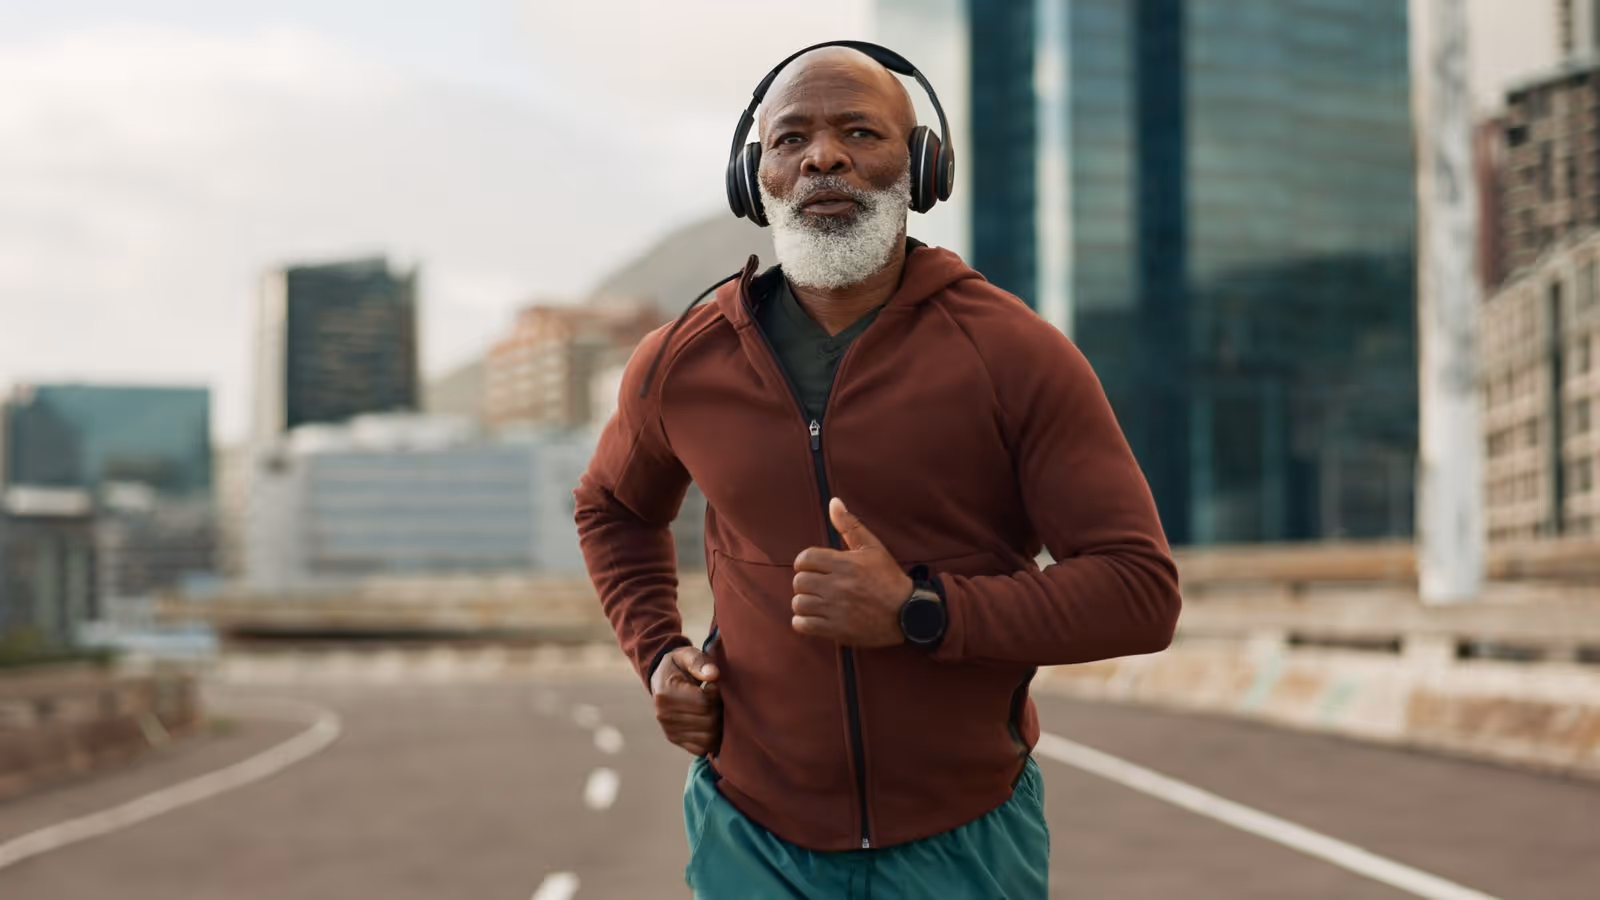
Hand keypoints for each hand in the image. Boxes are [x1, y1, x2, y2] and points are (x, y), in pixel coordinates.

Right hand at [650, 646, 721, 756]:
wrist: (661, 678)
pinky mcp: (675, 739)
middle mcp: (664, 715)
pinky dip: (712, 739)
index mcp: (666, 693)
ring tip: (715, 710)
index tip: (714, 686)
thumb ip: (700, 662)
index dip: (716, 695)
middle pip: (708, 723)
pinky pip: (702, 748)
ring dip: (719, 726)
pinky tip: (711, 723)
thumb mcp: (687, 655)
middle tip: (718, 699)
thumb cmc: (679, 665)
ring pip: (708, 739)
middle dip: (720, 711)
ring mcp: (669, 730)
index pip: (703, 703)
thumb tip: (714, 675)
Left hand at [790, 498, 913, 647]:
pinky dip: (803, 622)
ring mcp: (835, 610)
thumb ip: (850, 525)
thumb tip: (834, 502)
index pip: (805, 559)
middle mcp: (838, 586)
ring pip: (799, 603)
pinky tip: (814, 618)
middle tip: (817, 585)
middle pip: (799, 581)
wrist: (908, 614)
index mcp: (846, 564)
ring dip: (804, 602)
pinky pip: (802, 625)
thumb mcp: (873, 548)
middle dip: (805, 582)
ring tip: (816, 602)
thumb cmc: (889, 579)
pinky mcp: (835, 630)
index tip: (815, 568)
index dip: (806, 563)